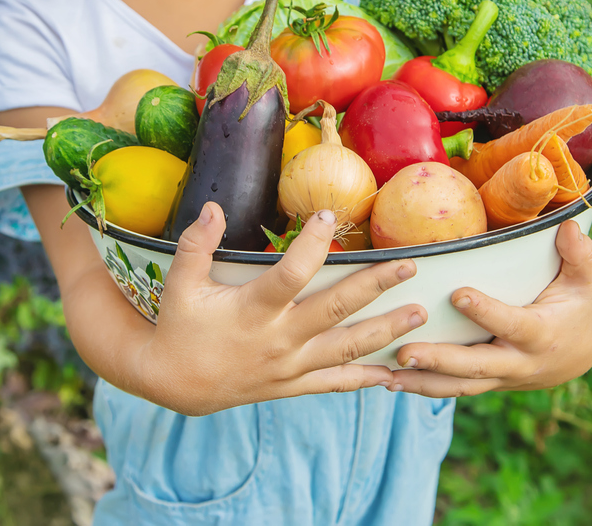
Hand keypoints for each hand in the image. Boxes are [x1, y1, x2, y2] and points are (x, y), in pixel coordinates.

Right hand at [132, 204, 426, 415]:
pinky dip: (365, 379)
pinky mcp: (292, 385)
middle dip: (374, 286)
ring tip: (418, 314)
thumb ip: (196, 244)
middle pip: (334, 310)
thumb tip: (214, 206)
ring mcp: (289, 366)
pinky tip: (395, 373)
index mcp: (252, 310)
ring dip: (385, 331)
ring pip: (345, 349)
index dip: (310, 245)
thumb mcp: (180, 283)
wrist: (173, 383)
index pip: (290, 274)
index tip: (328, 215)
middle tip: (408, 267)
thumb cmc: (180, 326)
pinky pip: (335, 383)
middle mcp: (277, 339)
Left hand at [387, 220, 591, 396]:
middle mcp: (518, 362)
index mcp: (540, 333)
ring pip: (460, 386)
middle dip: (439, 361)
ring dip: (422, 383)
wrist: (581, 353)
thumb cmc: (577, 307)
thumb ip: (579, 255)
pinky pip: (454, 389)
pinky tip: (390, 381)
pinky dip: (423, 387)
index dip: (485, 311)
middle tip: (405, 351)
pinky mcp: (487, 382)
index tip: (457, 294)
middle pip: (475, 366)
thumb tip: (568, 227)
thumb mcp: (585, 281)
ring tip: (387, 377)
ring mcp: (500, 377)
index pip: (510, 323)